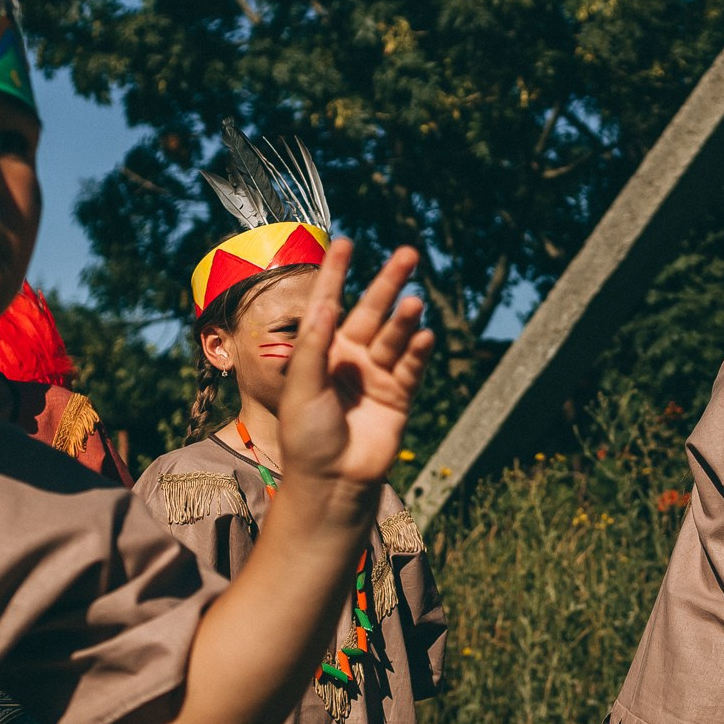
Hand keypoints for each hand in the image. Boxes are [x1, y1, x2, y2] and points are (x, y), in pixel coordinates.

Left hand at [276, 241, 433, 490]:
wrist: (333, 481)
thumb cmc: (306, 437)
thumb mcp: (300, 388)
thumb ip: (313, 346)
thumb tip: (326, 303)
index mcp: (321, 351)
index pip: (329, 302)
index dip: (337, 273)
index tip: (345, 242)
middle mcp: (350, 358)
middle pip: (373, 311)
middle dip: (389, 282)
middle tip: (408, 253)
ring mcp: (376, 376)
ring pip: (394, 337)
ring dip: (404, 319)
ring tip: (413, 302)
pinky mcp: (399, 396)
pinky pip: (411, 367)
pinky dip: (418, 352)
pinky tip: (424, 336)